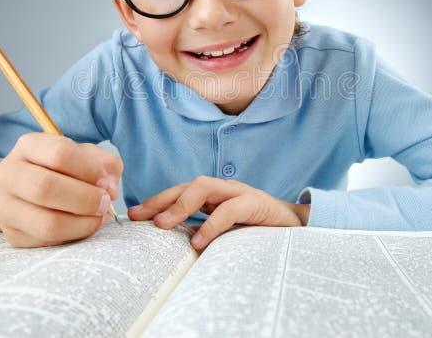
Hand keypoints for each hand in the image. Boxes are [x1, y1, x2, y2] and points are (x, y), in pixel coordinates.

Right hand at [0, 133, 122, 247]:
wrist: (24, 191)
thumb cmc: (61, 169)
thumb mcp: (85, 156)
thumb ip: (104, 165)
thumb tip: (110, 189)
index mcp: (28, 146)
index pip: (60, 153)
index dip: (89, 170)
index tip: (105, 181)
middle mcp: (9, 174)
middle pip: (45, 188)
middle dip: (86, 199)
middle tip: (105, 203)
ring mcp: (5, 207)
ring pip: (46, 223)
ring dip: (83, 223)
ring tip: (99, 217)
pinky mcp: (12, 235)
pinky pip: (47, 242)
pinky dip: (73, 236)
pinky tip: (84, 226)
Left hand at [128, 176, 309, 249]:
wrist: (298, 230)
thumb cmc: (258, 231)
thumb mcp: (226, 234)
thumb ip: (203, 232)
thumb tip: (172, 246)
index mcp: (214, 196)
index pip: (180, 192)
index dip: (156, 200)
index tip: (133, 215)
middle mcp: (224, 189)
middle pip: (187, 185)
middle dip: (161, 198)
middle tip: (140, 217)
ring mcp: (240, 192)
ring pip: (204, 187)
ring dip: (181, 204)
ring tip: (163, 224)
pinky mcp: (256, 203)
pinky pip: (230, 209)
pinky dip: (211, 224)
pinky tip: (198, 240)